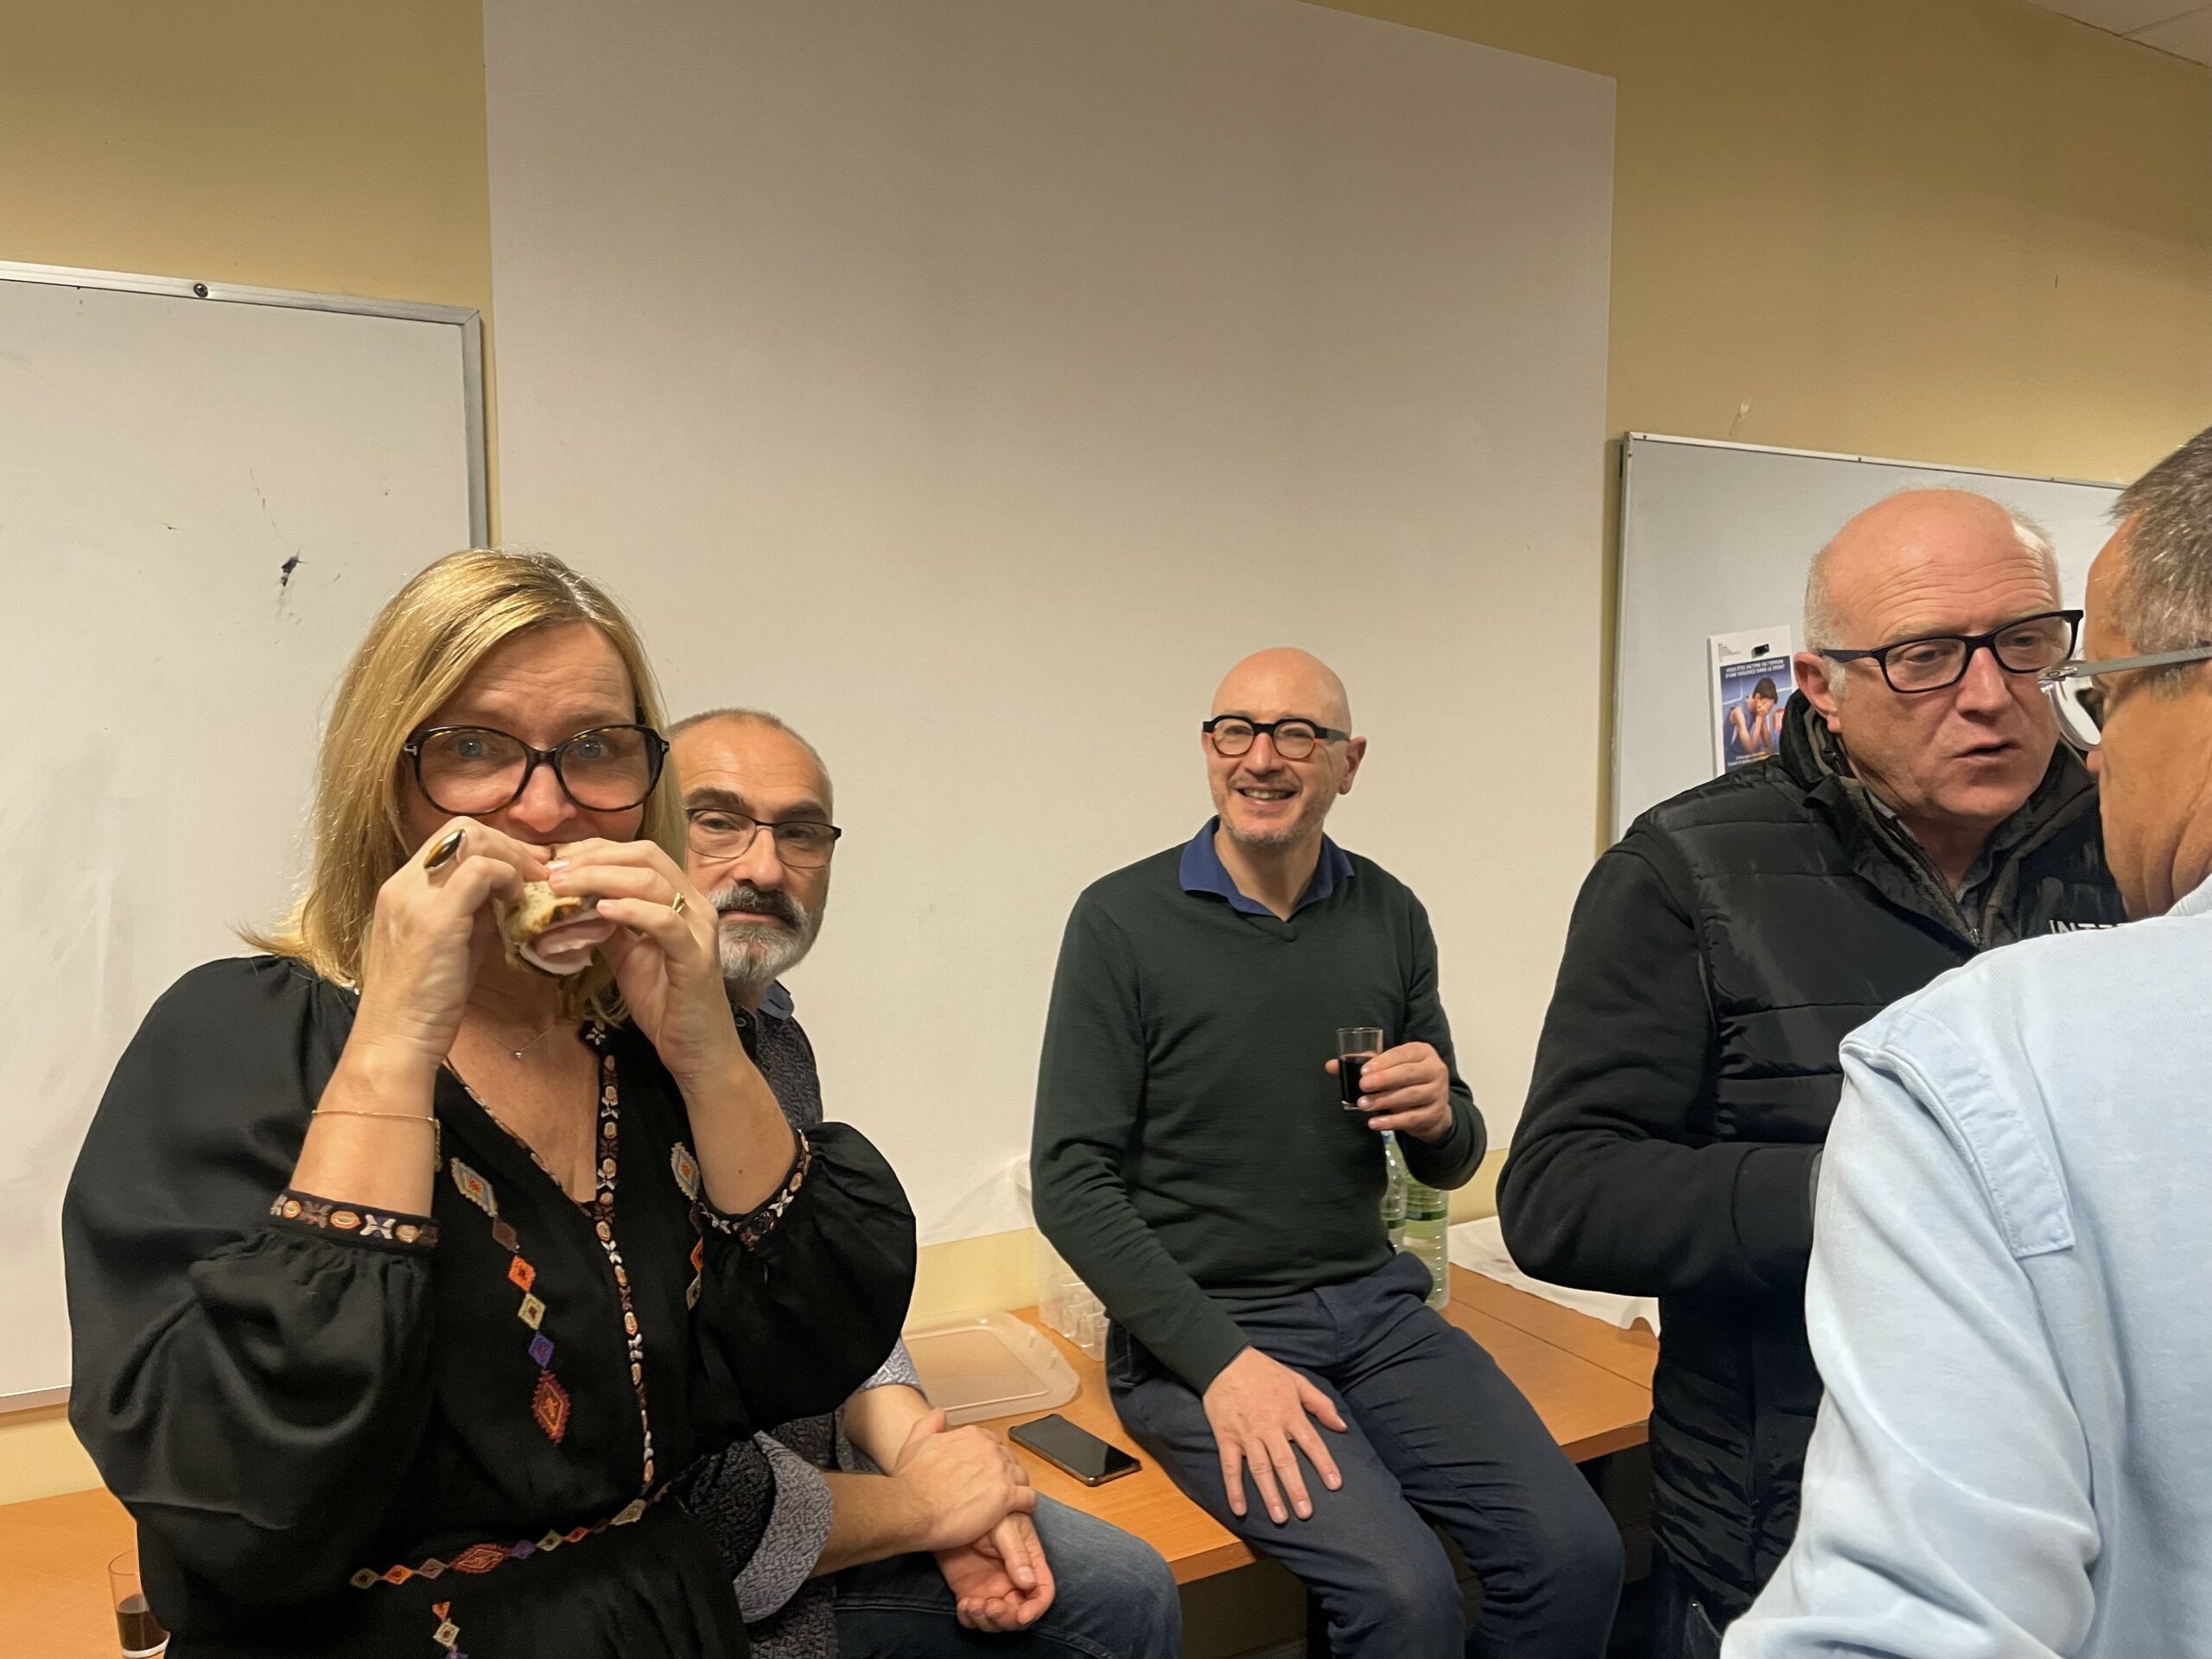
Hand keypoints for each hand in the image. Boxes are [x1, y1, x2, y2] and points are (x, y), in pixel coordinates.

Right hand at [348, 818, 545, 1076]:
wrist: (395, 1041)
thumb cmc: (424, 1004)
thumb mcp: (452, 946)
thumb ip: (474, 915)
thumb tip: (507, 896)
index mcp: (402, 890)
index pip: (449, 838)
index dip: (494, 845)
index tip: (524, 868)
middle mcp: (402, 885)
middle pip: (461, 829)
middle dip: (507, 843)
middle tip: (538, 870)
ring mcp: (415, 898)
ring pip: (470, 839)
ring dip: (510, 857)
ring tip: (531, 884)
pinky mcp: (435, 919)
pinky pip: (480, 871)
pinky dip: (507, 878)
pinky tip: (516, 903)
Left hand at [546, 838, 739, 1088]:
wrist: (697, 1051)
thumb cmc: (666, 1004)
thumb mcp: (629, 957)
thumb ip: (608, 928)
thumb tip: (570, 904)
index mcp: (681, 901)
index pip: (641, 854)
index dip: (597, 850)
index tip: (557, 861)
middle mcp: (695, 906)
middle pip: (646, 857)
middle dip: (594, 858)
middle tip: (553, 872)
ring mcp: (699, 930)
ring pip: (652, 882)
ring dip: (600, 878)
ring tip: (563, 887)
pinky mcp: (696, 959)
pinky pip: (665, 923)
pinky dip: (631, 911)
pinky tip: (601, 910)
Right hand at [891, 1410, 1036, 1552]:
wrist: (912, 1510)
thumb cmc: (911, 1483)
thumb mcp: (915, 1443)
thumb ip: (929, 1424)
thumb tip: (940, 1413)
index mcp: (971, 1436)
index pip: (992, 1443)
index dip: (990, 1461)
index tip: (984, 1474)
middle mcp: (989, 1450)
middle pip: (1008, 1460)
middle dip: (1004, 1475)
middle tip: (994, 1492)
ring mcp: (1000, 1472)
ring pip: (1021, 1478)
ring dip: (1016, 1490)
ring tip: (1007, 1504)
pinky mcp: (1007, 1497)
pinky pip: (1029, 1498)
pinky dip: (1026, 1505)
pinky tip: (1017, 1512)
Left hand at [935, 1515, 1056, 1630]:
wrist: (950, 1512)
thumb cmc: (988, 1513)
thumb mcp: (1005, 1527)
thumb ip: (1017, 1554)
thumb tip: (1029, 1583)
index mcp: (1028, 1564)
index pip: (1042, 1593)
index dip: (1036, 1608)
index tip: (1022, 1616)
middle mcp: (1013, 1582)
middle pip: (1019, 1614)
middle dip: (1007, 1619)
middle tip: (990, 1607)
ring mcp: (991, 1590)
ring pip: (996, 1621)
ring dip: (987, 1621)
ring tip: (972, 1605)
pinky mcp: (970, 1593)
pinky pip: (973, 1617)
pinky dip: (970, 1619)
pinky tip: (963, 1605)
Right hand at [1200, 1347, 1345, 1524]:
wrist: (1223, 1360)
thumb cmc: (1263, 1371)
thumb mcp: (1297, 1380)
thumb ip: (1320, 1404)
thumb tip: (1341, 1426)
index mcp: (1289, 1412)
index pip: (1311, 1443)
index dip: (1324, 1464)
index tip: (1334, 1485)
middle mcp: (1269, 1427)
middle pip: (1285, 1462)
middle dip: (1296, 1489)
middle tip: (1305, 1513)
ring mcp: (1246, 1435)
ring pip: (1260, 1470)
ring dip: (1270, 1495)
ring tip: (1280, 1518)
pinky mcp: (1226, 1438)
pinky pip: (1230, 1467)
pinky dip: (1234, 1489)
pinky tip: (1240, 1509)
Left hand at [1331, 1041, 1454, 1142]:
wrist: (1431, 1107)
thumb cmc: (1405, 1080)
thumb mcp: (1390, 1067)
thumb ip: (1364, 1065)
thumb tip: (1331, 1065)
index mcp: (1423, 1052)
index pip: (1404, 1053)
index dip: (1384, 1062)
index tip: (1364, 1071)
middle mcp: (1435, 1070)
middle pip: (1409, 1074)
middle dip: (1384, 1080)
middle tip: (1362, 1086)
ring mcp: (1438, 1093)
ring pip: (1410, 1096)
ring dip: (1384, 1101)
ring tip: (1363, 1105)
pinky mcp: (1435, 1114)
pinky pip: (1412, 1118)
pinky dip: (1391, 1122)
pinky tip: (1374, 1123)